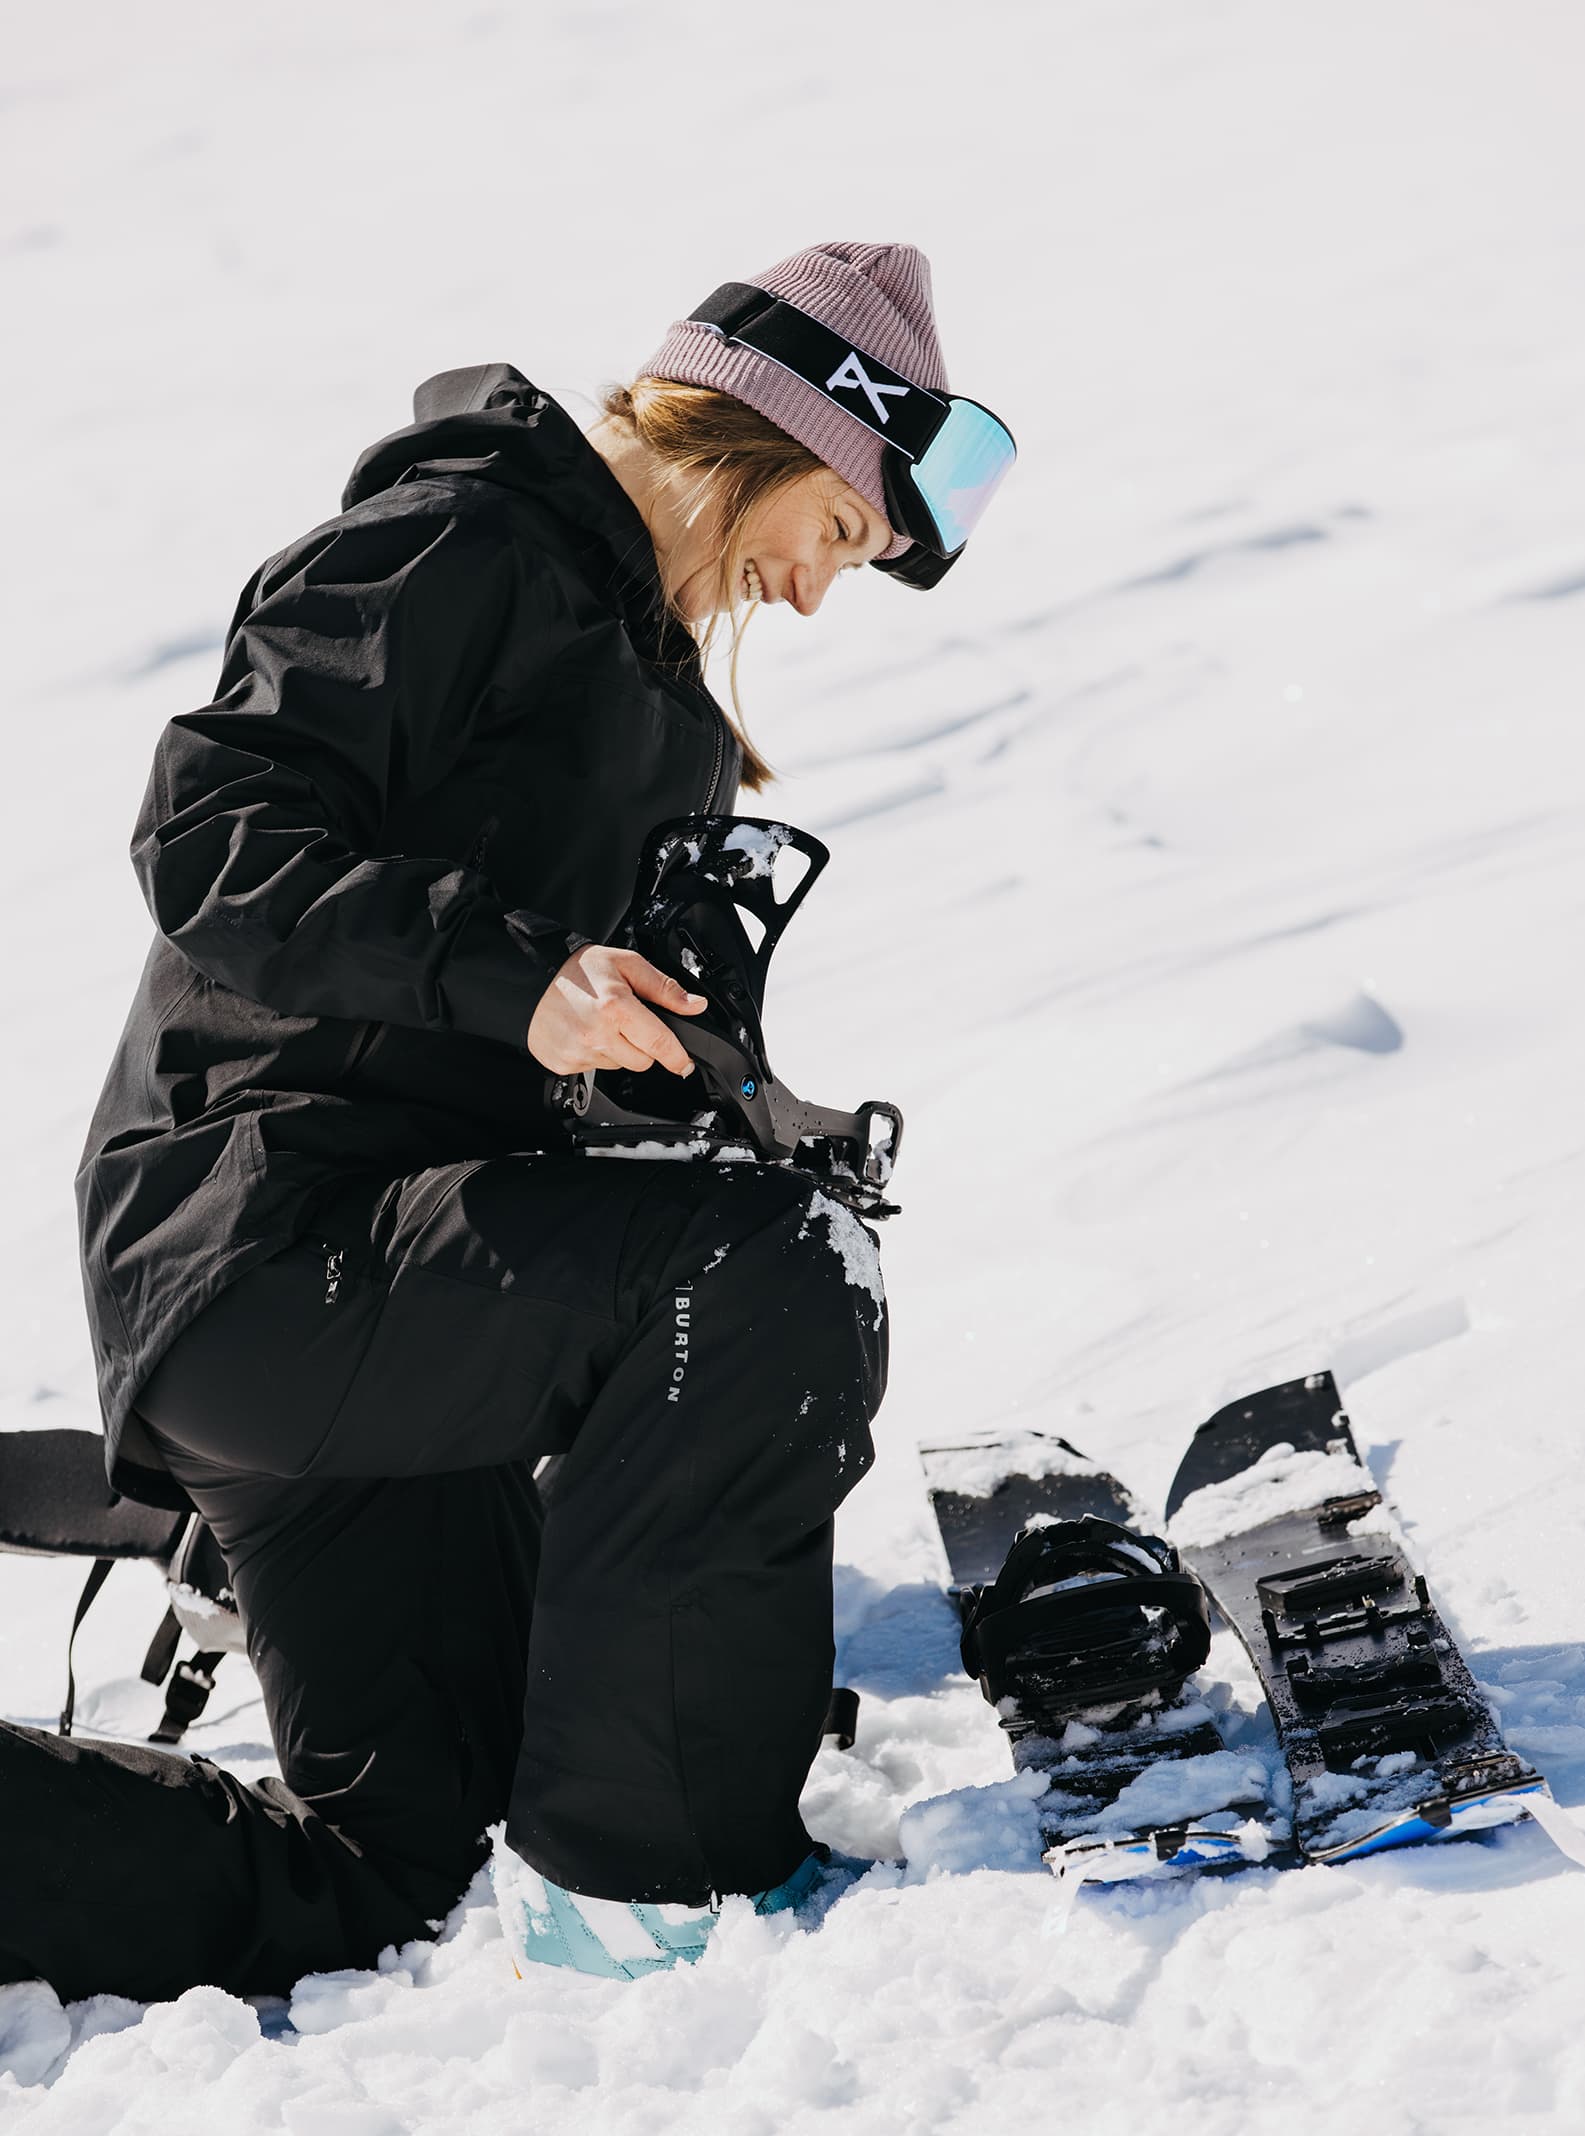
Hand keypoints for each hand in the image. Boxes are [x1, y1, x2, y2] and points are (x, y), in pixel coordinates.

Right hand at [527, 944, 704, 1077]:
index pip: (660, 1044)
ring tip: (599, 1022)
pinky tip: (583, 1032)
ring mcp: (578, 1052)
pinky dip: (594, 1054)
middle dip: (641, 1044)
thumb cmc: (576, 970)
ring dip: (617, 1049)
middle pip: (642, 1061)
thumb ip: (664, 988)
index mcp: (616, 1008)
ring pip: (619, 1066)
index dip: (678, 1057)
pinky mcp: (563, 1064)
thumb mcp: (626, 964)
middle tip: (624, 1019)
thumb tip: (694, 1006)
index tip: (685, 1064)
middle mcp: (596, 1034)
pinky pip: (594, 1069)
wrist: (530, 980)